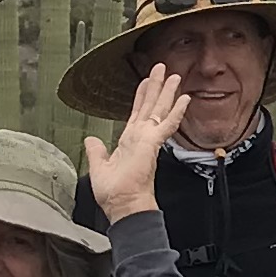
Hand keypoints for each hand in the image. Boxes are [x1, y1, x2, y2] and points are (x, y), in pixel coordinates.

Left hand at [84, 62, 185, 222]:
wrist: (124, 207)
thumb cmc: (115, 194)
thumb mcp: (99, 167)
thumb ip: (96, 151)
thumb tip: (91, 139)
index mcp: (129, 142)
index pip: (136, 114)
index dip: (141, 97)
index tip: (145, 82)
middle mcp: (140, 138)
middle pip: (150, 107)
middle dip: (156, 87)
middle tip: (162, 69)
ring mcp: (148, 140)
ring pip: (160, 110)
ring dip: (167, 92)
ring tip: (174, 75)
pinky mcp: (152, 144)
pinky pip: (167, 124)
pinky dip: (176, 111)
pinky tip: (184, 98)